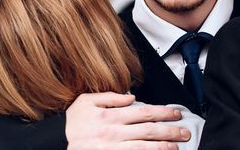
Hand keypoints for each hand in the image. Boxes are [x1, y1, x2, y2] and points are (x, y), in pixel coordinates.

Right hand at [66, 92, 190, 149]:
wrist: (55, 143)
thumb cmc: (71, 123)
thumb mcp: (86, 102)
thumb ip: (109, 97)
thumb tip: (130, 96)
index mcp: (111, 116)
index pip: (144, 112)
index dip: (163, 112)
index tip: (176, 113)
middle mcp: (114, 133)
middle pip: (149, 130)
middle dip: (170, 131)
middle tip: (185, 132)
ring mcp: (113, 148)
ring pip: (144, 147)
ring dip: (163, 147)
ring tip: (177, 147)